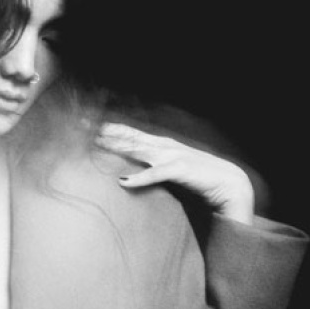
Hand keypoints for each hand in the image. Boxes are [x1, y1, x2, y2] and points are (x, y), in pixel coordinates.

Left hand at [94, 122, 254, 224]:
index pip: (127, 133)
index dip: (105, 128)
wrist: (230, 184)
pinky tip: (124, 181)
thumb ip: (149, 168)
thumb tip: (125, 173)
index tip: (83, 124)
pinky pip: (156, 174)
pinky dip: (140, 178)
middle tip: (79, 125)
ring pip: (137, 148)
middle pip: (127, 136)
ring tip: (95, 142)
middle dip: (103, 130)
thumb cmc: (197, 180)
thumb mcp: (168, 171)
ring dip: (116, 146)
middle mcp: (162, 146)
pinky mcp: (181, 170)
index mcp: (159, 145)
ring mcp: (171, 156)